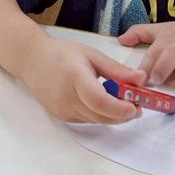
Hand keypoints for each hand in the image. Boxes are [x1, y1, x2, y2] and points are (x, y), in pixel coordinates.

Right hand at [17, 35, 147, 123]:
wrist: (32, 61)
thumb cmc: (62, 54)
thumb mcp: (92, 54)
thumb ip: (117, 70)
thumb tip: (142, 80)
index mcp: (75, 77)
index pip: (100, 101)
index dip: (121, 108)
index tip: (136, 106)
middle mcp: (66, 97)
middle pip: (101, 115)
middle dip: (123, 114)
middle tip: (137, 104)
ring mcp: (62, 110)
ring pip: (97, 120)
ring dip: (113, 115)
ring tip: (121, 100)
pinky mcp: (62, 117)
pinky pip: (88, 120)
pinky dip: (100, 114)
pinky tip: (101, 101)